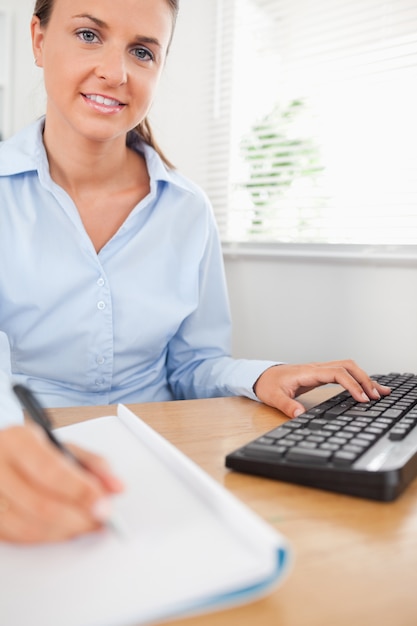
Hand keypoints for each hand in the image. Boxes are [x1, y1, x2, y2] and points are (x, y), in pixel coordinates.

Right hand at [0, 424, 123, 543]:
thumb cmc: (30, 451)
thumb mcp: (61, 446)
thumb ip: (93, 464)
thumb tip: (116, 487)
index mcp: (18, 441)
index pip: (51, 471)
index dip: (81, 492)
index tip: (104, 504)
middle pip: (41, 505)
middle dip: (79, 518)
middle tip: (100, 519)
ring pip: (29, 527)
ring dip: (65, 532)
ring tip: (86, 525)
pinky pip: (17, 538)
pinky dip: (46, 538)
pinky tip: (63, 530)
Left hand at [253, 360, 390, 417]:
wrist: (261, 376)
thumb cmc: (268, 384)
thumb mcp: (273, 397)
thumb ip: (286, 405)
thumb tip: (299, 414)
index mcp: (308, 372)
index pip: (336, 373)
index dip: (351, 384)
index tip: (362, 398)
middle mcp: (317, 368)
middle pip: (347, 366)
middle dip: (364, 379)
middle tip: (377, 396)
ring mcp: (320, 370)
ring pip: (348, 367)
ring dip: (364, 377)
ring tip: (379, 392)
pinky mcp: (321, 374)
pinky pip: (343, 372)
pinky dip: (357, 379)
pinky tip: (366, 388)